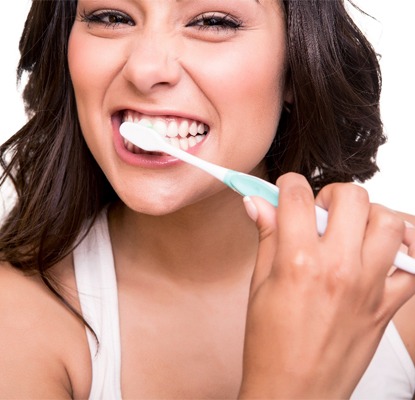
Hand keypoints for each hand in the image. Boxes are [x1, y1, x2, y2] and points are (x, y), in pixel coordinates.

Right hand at [239, 173, 414, 398]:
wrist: (294, 393)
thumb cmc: (270, 345)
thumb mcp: (258, 285)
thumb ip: (266, 237)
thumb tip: (257, 204)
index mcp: (298, 261)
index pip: (298, 197)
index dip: (288, 184)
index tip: (286, 189)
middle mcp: (339, 268)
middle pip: (352, 197)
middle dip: (332, 194)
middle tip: (321, 210)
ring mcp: (369, 286)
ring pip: (389, 221)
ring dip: (369, 215)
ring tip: (350, 229)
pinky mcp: (387, 306)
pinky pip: (411, 266)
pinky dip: (401, 252)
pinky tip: (379, 255)